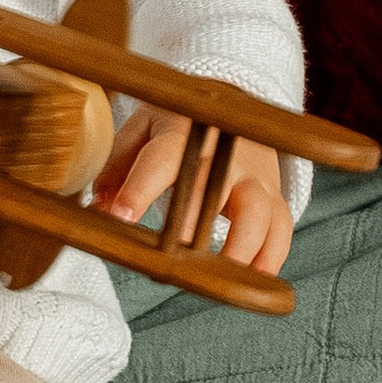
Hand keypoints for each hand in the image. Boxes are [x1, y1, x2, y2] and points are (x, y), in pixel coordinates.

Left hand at [91, 107, 294, 274]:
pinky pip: (282, 227)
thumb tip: (99, 209)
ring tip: (223, 278)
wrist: (234, 103)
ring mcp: (255, 175)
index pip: (161, 160)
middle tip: (175, 264)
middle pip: (216, 190)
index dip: (141, 188)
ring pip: (260, 211)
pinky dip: (272, 255)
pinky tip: (256, 279)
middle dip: (195, 227)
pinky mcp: (274, 194)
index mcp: (183, 134)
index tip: (123, 216)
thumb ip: (117, 169)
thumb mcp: (141, 131)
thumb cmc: (178, 126)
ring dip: (244, 247)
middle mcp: (225, 155)